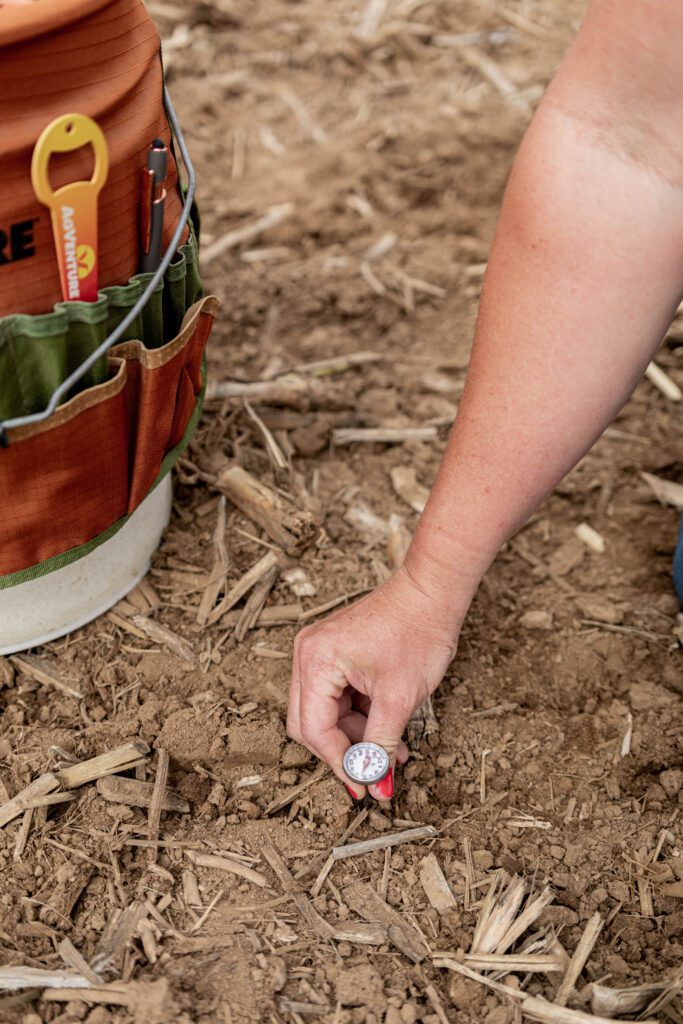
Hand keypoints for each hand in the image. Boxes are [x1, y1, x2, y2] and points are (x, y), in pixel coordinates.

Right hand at [287, 566, 460, 800]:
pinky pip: (339, 697)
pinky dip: (362, 718)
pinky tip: (390, 732)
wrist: (434, 591)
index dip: (340, 763)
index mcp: (315, 661)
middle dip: (345, 752)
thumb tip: (375, 785)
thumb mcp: (400, 698)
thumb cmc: (418, 632)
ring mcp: (320, 652)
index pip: (314, 729)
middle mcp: (308, 654)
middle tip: (373, 777)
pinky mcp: (335, 653)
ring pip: (326, 714)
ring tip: (395, 754)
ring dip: (358, 737)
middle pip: (311, 723)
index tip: (364, 788)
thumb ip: (380, 745)